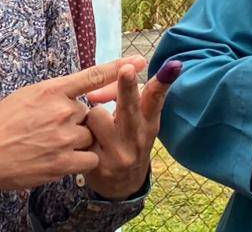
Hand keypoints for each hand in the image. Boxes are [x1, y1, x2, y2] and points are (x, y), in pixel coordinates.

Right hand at [0, 57, 146, 190]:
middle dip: (77, 123)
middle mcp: (61, 110)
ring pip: (90, 137)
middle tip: (50, 130)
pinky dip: (81, 161)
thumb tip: (74, 95)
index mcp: (51, 89)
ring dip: (78, 142)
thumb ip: (54, 94)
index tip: (140, 60)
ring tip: (50, 146)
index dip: (119, 67)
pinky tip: (62, 160)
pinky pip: (90, 159)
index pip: (92, 75)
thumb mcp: (26, 96)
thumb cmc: (0, 123)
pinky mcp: (62, 162)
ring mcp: (63, 137)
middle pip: (89, 114)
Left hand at [82, 59, 182, 199]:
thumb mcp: (136, 121)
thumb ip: (123, 97)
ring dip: (91, 116)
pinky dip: (80, 134)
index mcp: (149, 122)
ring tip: (98, 130)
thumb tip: (95, 92)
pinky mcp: (100, 166)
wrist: (122, 185)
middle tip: (127, 69)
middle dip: (127, 86)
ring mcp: (120, 154)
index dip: (161, 82)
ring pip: (96, 115)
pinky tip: (88, 145)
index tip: (171, 66)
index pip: (156, 98)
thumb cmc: (128, 140)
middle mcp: (138, 138)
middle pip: (130, 107)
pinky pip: (81, 135)